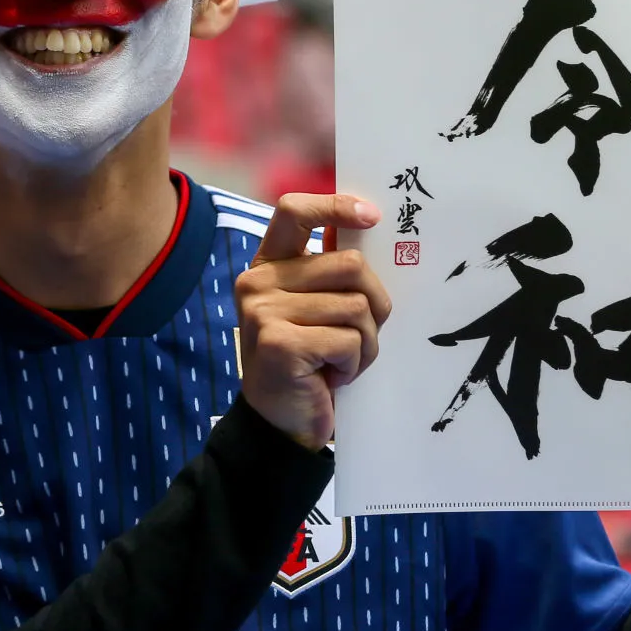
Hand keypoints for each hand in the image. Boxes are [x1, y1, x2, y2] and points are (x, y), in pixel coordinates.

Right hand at [234, 193, 391, 450]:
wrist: (281, 424)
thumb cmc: (309, 363)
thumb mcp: (317, 309)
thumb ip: (332, 273)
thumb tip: (372, 227)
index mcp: (267, 266)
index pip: (293, 211)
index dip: (336, 206)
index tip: (373, 216)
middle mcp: (257, 283)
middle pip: (350, 264)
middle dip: (373, 305)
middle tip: (358, 335)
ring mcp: (264, 312)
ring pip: (356, 307)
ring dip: (365, 342)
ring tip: (340, 361)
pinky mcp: (279, 344)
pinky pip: (348, 340)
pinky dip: (353, 364)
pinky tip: (331, 377)